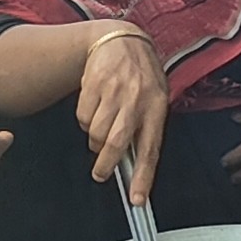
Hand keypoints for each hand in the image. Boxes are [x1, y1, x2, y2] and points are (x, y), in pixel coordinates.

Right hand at [78, 27, 169, 201]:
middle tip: (101, 173)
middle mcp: (136, 99)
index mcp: (157, 106)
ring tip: (102, 129)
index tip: (137, 200)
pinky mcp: (93, 84)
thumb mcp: (155, 98)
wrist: (121, 40)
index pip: (151, 148)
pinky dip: (85, 121)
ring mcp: (113, 91)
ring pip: (96, 133)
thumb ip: (147, 128)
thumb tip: (134, 165)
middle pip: (116, 143)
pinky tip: (95, 108)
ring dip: (95, 140)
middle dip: (106, 165)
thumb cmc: (142, 77)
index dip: (144, 177)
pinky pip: (82, 117)